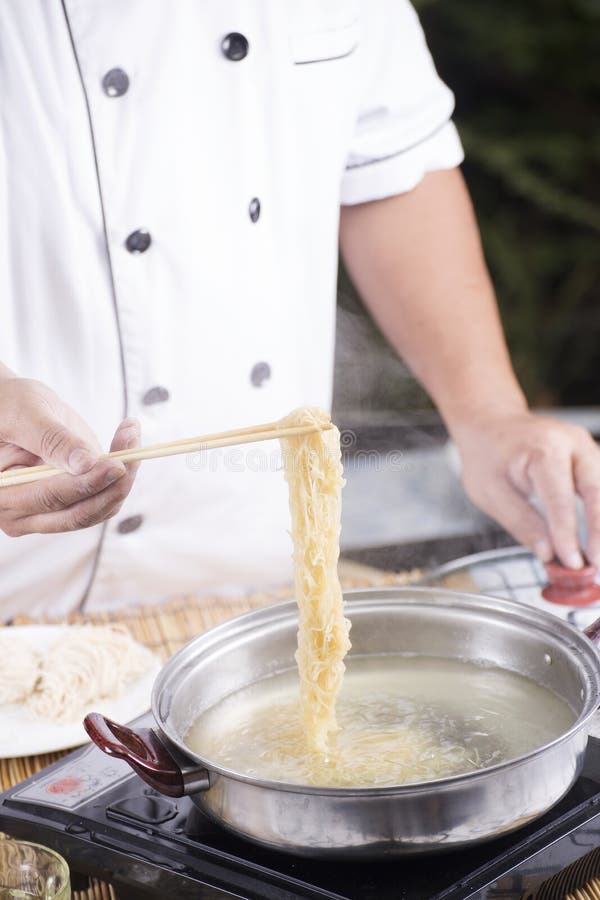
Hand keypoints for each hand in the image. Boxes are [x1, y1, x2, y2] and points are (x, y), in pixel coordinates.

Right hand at [0, 376, 139, 535]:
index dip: (86, 483)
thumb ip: (53, 439)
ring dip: (122, 479)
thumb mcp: (26, 414)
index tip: (117, 464)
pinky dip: (120, 476)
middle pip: (78, 513)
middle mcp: (19, 515)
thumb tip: (85, 463)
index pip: (49, 498)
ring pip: (96, 510)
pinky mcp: (68, 504)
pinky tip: (126, 442)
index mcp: (0, 492)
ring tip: (130, 435)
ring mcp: (44, 514)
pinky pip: (102, 500)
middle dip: (113, 484)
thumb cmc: (8, 405)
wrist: (11, 409)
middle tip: (134, 448)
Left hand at [453, 411, 599, 568]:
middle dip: (599, 531)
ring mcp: (586, 447)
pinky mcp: (591, 457)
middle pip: (597, 491)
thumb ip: (521, 523)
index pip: (560, 498)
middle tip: (594, 565)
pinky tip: (598, 538)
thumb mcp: (489, 492)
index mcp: (543, 449)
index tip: (571, 563)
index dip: (568, 534)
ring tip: (597, 557)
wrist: (491, 424)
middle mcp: (571, 443)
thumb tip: (549, 554)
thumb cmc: (487, 455)